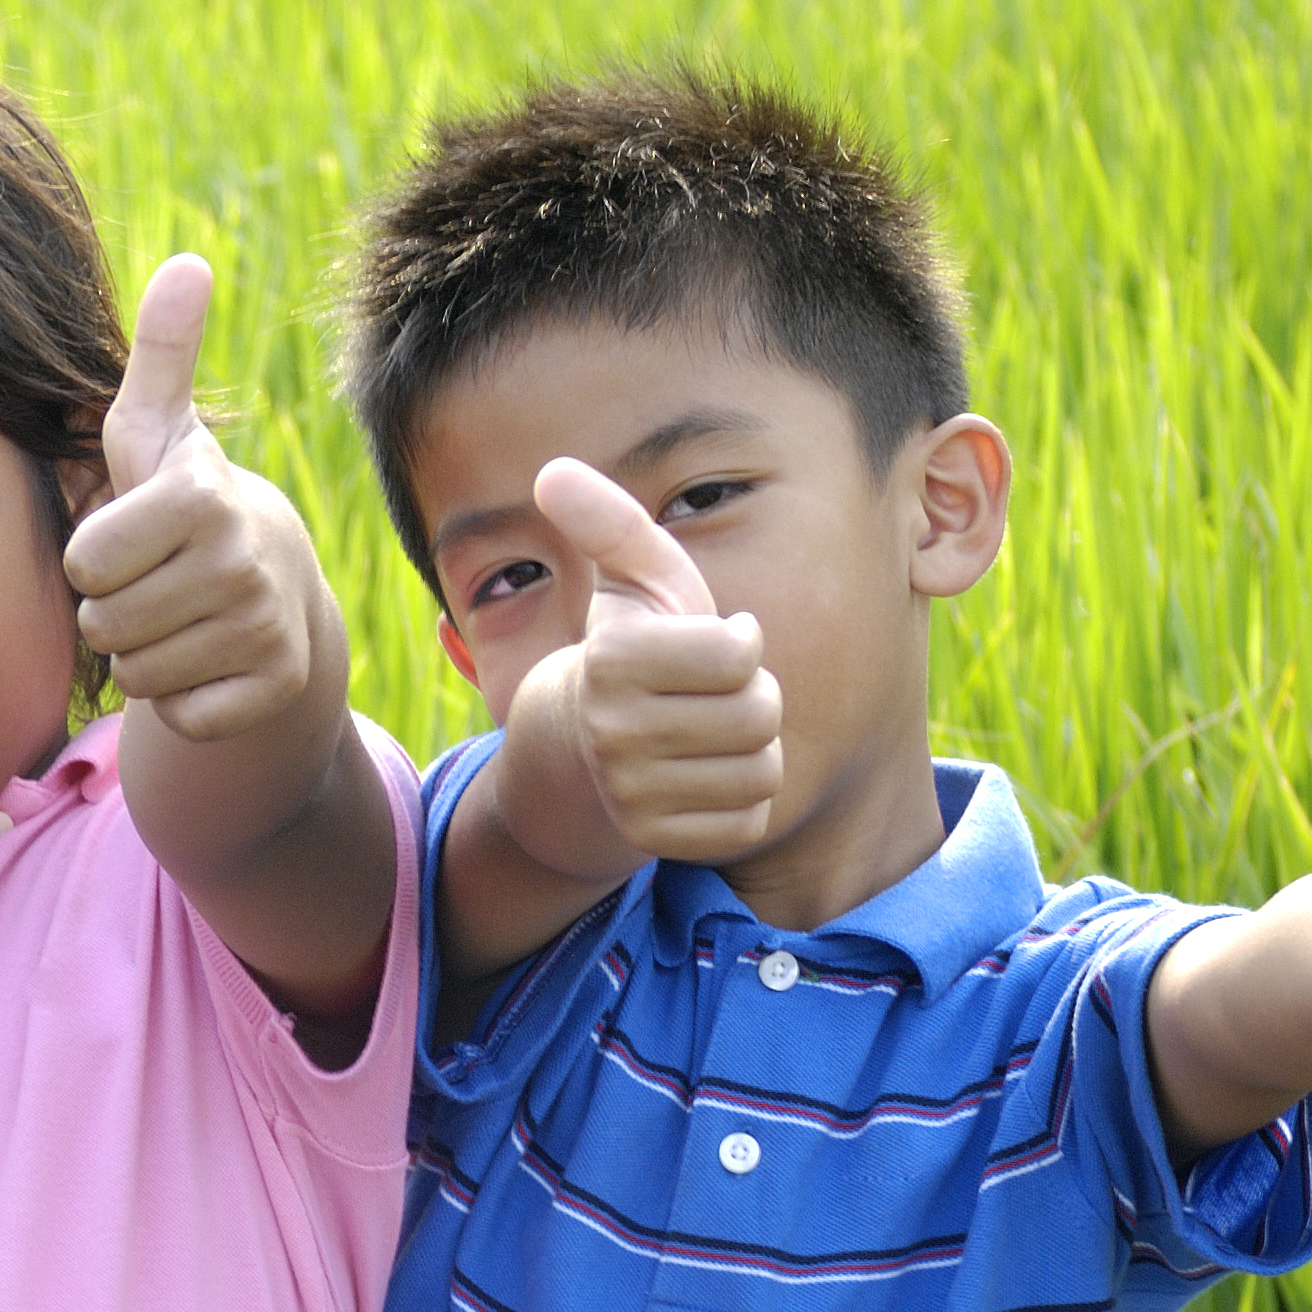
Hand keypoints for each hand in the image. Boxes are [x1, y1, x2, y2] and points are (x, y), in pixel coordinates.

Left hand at [64, 256, 325, 741]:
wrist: (275, 585)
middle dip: (110, 610)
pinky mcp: (272, 688)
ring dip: (141, 654)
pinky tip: (204, 658)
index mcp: (200, 499)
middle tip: (151, 583)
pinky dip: (180, 698)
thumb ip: (160, 351)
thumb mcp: (158, 428)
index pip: (85, 562)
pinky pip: (179, 714)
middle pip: (103, 624)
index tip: (126, 537)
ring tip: (174, 616)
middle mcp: (241, 563)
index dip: (90, 557)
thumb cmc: (183, 501)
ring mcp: (263, 630)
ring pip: (137, 673)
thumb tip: (187, 263)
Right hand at [508, 460, 781, 859]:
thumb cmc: (632, 646)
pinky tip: (707, 776)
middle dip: (755, 695)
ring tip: (712, 732)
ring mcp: (630, 795)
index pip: (738, 654)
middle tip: (717, 692)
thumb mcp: (631, 579)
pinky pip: (747, 821)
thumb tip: (552, 469)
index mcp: (610, 661)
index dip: (741, 641)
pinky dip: (742, 798)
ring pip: (760, 771)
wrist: (581, 748)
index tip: (715, 639)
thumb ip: (609, 522)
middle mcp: (612, 734)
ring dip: (753, 748)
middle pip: (757, 714)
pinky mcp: (654, 841)